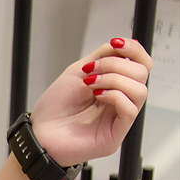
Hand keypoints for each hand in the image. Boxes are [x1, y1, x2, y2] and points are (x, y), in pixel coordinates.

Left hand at [30, 37, 152, 166]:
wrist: (37, 131)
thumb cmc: (53, 107)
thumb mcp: (79, 71)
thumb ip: (104, 56)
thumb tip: (125, 45)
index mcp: (114, 87)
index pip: (141, 65)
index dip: (134, 50)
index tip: (116, 43)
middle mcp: (119, 103)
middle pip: (142, 74)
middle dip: (117, 64)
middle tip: (91, 71)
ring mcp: (118, 120)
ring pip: (140, 91)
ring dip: (115, 79)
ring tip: (90, 83)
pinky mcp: (115, 136)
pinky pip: (130, 110)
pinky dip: (115, 96)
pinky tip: (97, 95)